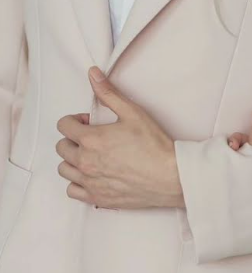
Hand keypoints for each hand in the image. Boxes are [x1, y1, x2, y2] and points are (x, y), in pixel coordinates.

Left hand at [56, 67, 183, 209]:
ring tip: (92, 156)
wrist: (170, 175)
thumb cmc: (153, 144)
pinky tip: (93, 175)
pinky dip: (78, 182)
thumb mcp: (132, 112)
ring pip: (64, 170)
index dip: (75, 120)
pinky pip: (72, 190)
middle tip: (93, 137)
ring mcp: (90, 182)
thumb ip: (108, 93)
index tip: (89, 122)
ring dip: (73, 160)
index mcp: (91, 139)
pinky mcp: (97, 197)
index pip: (63, 126)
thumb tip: (93, 74)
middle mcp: (85, 162)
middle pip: (61, 147)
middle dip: (73, 138)